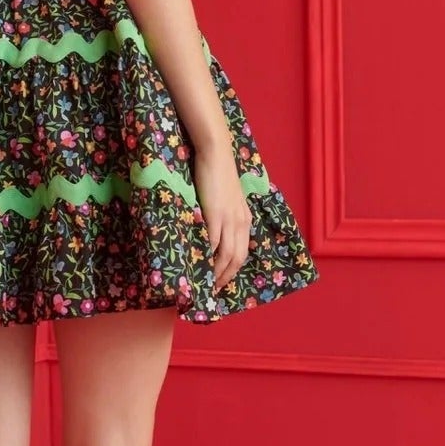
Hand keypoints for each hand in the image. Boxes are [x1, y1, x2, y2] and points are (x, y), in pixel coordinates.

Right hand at [192, 136, 252, 293]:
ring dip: (217, 272)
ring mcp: (230, 219)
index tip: (221, 282)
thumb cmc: (217, 174)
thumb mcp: (226, 199)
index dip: (232, 271)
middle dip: (225, 277)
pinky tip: (200, 265)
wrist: (216, 154)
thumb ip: (223, 216)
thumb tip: (212, 232)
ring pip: (226, 255)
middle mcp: (241, 222)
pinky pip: (214, 242)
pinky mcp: (216, 214)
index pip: (242, 252)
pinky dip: (208, 257)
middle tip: (213, 290)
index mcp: (244, 220)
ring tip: (206, 284)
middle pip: (236, 258)